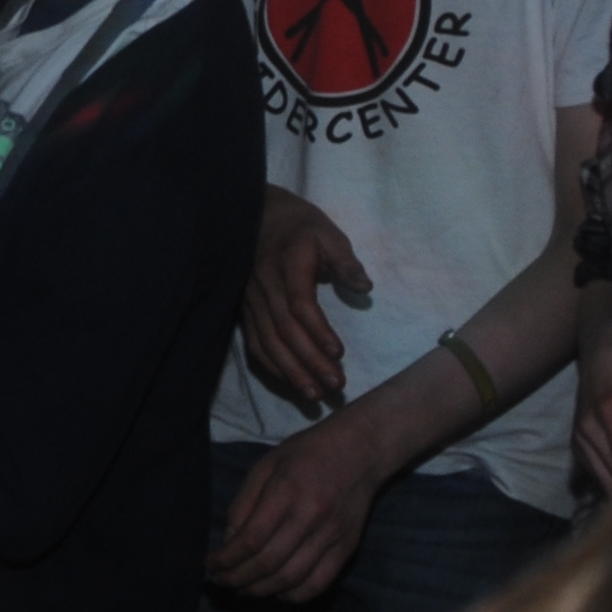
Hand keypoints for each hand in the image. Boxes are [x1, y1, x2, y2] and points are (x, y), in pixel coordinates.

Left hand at [202, 417, 392, 604]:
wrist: (360, 450)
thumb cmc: (306, 454)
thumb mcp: (266, 465)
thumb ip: (244, 503)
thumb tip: (229, 542)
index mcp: (286, 492)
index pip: (251, 539)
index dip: (226, 559)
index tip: (210, 565)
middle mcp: (311, 517)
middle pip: (268, 563)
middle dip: (237, 579)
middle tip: (221, 582)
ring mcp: (332, 536)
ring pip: (291, 579)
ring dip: (261, 591)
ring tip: (243, 590)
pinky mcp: (348, 548)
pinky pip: (319, 583)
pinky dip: (295, 596)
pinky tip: (277, 593)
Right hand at [242, 189, 374, 412]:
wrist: (257, 216)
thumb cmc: (301, 227)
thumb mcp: (328, 233)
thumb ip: (346, 261)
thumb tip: (366, 287)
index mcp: (286, 264)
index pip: (299, 303)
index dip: (318, 331)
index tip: (339, 354)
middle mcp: (263, 285)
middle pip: (284, 330)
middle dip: (309, 361)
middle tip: (335, 386)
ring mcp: (250, 300)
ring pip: (267, 342)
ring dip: (290, 371)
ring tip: (314, 395)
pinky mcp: (244, 310)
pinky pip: (255, 343)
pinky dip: (272, 367)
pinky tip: (290, 383)